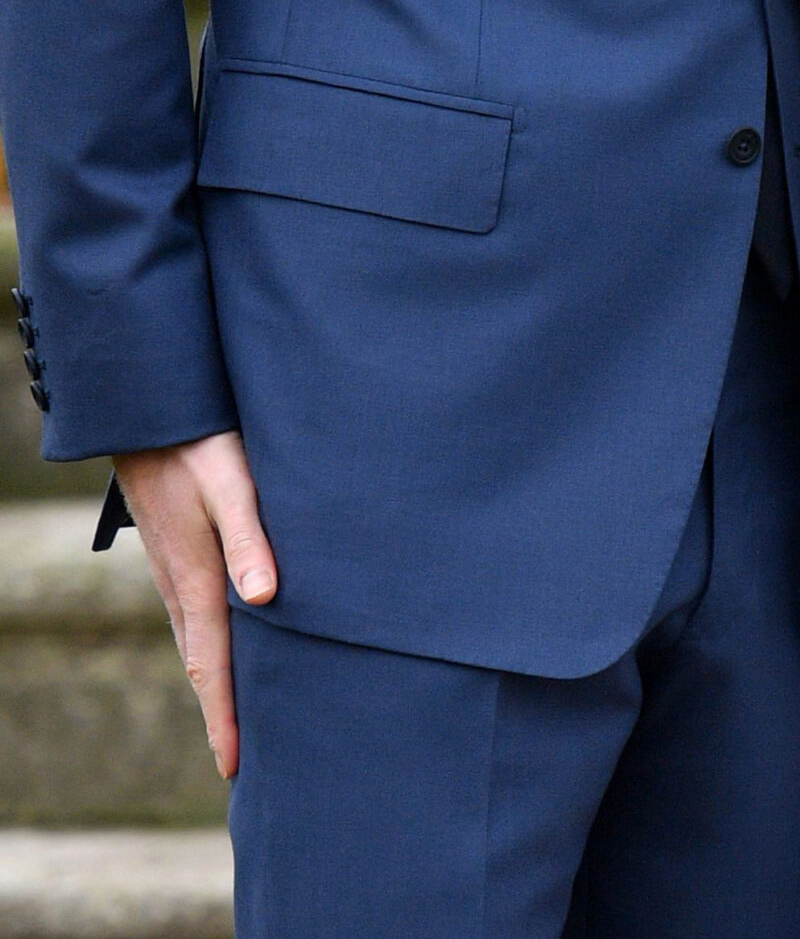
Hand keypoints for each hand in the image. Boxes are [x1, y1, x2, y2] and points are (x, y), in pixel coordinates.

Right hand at [112, 429, 276, 778]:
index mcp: (197, 582)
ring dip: (215, 684)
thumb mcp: (233, 485)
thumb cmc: (199, 447)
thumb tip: (264, 600)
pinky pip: (193, 619)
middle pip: (203, 666)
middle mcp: (181, 588)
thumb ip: (251, 540)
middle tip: (239, 763)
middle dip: (221, 715)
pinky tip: (224, 650)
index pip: (212, 667)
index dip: (224, 718)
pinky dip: (209, 649)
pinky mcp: (176, 557)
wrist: (149, 417)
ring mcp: (174, 574)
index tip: (233, 767)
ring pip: (197, 643)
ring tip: (235, 720)